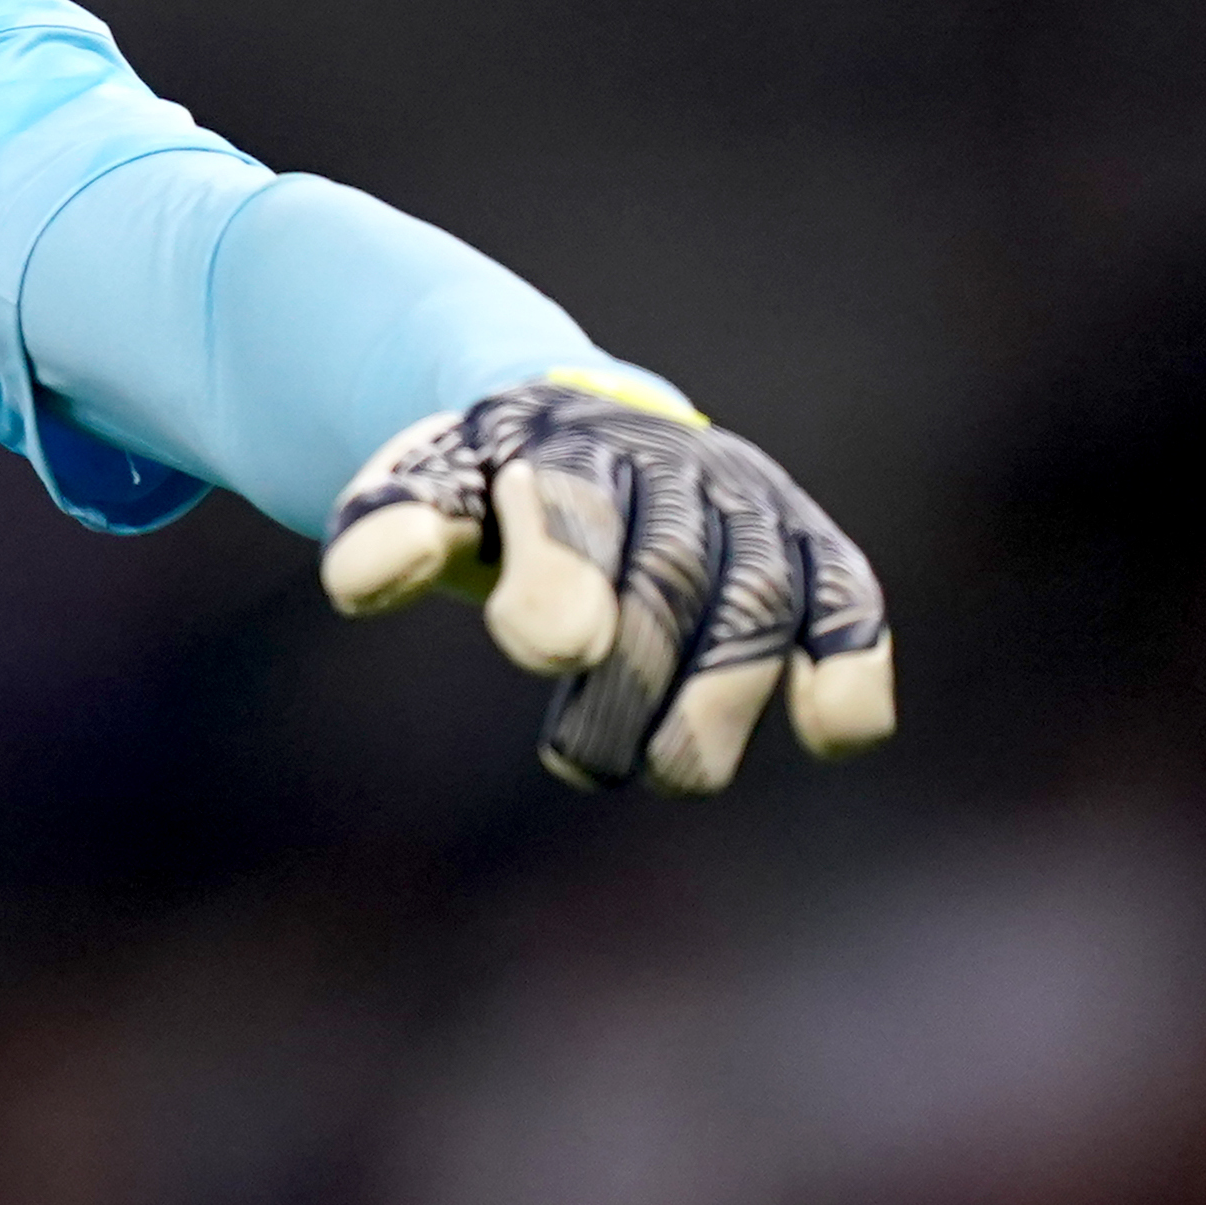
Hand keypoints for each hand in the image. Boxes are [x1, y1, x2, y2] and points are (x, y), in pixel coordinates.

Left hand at [318, 375, 896, 793]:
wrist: (575, 431)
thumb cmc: (490, 488)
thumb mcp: (425, 495)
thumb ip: (390, 532)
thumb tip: (355, 582)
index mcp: (566, 443)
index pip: (574, 510)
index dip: (564, 576)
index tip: (548, 649)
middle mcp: (673, 466)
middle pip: (669, 575)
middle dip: (634, 676)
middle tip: (582, 759)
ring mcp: (750, 508)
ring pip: (758, 603)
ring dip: (721, 699)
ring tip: (668, 772)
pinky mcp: (813, 555)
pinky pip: (849, 602)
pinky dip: (849, 666)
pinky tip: (826, 733)